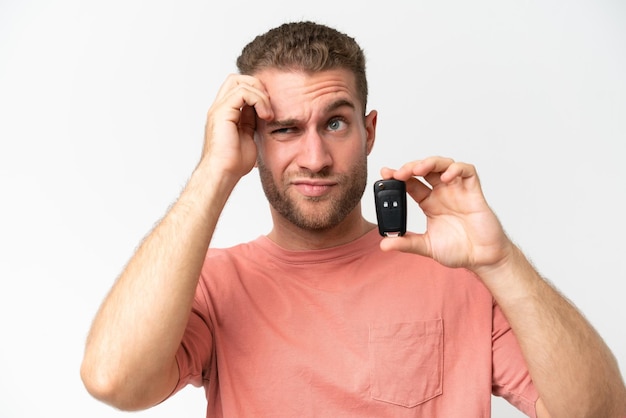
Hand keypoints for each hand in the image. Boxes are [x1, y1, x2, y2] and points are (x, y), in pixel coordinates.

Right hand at [200, 74, 273, 178]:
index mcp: (226, 113)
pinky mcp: (222, 112)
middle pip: (237, 78)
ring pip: (241, 82)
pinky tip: (265, 115)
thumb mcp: (248, 137)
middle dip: (257, 86)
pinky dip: (258, 100)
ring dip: (261, 95)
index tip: (269, 110)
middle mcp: (220, 108)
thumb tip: (262, 111)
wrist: (223, 173)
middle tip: (269, 106)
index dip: (257, 92)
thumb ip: (251, 121)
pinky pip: (242, 92)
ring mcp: (219, 109)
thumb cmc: (234, 163)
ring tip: (268, 114)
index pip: (240, 88)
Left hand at [379, 157, 512, 271]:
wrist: (483, 259)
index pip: (411, 182)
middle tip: (399, 173)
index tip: (385, 173)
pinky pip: (467, 172)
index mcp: (429, 203)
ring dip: (430, 162)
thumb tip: (383, 245)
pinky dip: (456, 169)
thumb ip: (406, 243)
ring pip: (444, 164)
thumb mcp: (426, 246)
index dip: (398, 175)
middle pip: (425, 169)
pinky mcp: (474, 192)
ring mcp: (458, 191)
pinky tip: (445, 177)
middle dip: (411, 166)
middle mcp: (442, 194)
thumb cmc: (459, 250)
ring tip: (418, 169)